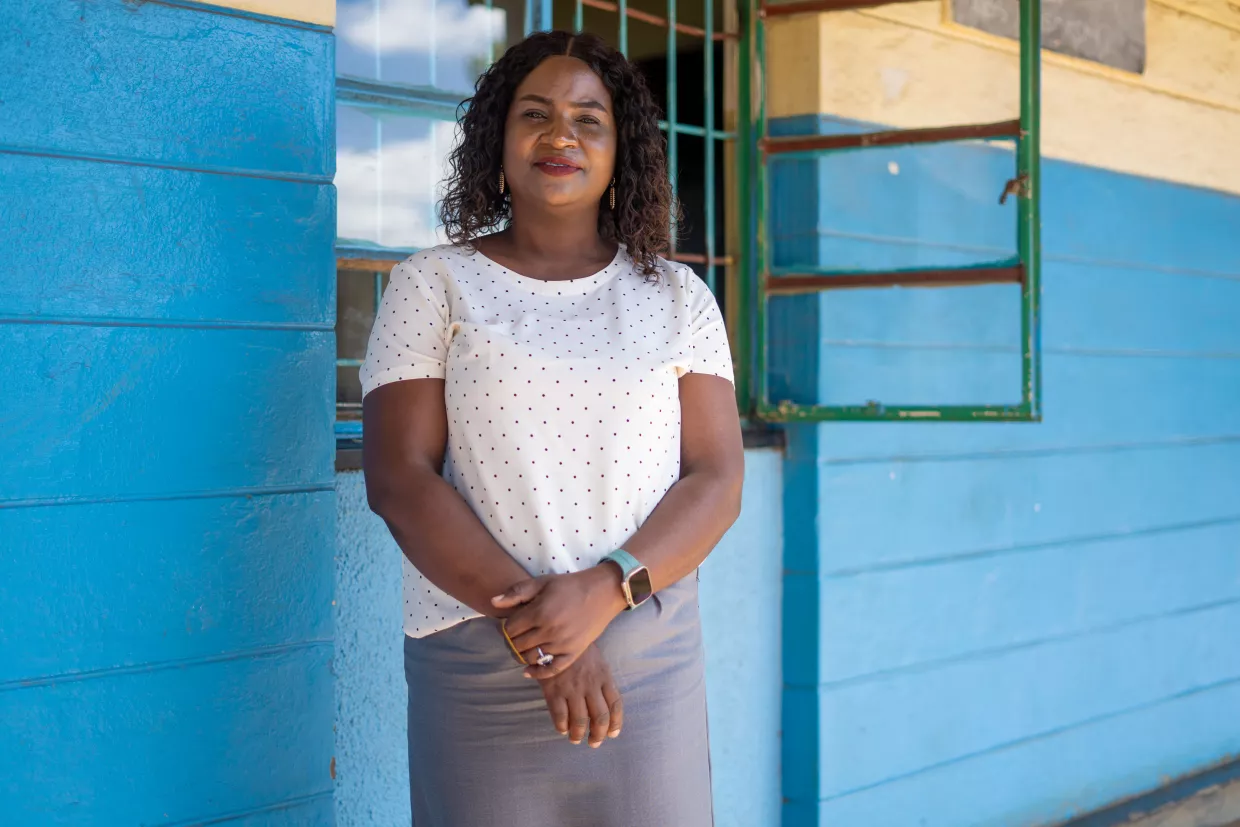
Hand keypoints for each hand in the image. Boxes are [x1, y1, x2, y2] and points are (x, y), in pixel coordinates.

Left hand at [493, 566, 627, 678]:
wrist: (602, 593)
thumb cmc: (569, 585)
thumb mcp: (542, 582)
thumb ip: (517, 592)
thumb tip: (493, 602)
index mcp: (539, 612)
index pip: (510, 629)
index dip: (505, 627)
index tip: (508, 624)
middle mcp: (549, 631)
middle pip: (518, 645)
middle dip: (511, 641)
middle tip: (513, 636)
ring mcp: (562, 644)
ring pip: (531, 658)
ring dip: (521, 655)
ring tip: (522, 647)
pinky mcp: (573, 653)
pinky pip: (551, 669)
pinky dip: (537, 673)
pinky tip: (528, 671)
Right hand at [538, 644, 623, 747]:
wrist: (554, 637)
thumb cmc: (578, 651)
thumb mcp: (597, 662)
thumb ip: (602, 682)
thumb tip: (607, 707)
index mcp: (604, 676)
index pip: (615, 705)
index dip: (615, 723)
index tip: (612, 734)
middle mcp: (590, 685)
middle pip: (600, 717)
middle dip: (598, 735)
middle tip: (594, 742)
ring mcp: (572, 688)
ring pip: (580, 721)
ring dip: (578, 735)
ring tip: (576, 739)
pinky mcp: (554, 691)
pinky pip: (560, 716)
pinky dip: (562, 727)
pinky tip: (562, 729)